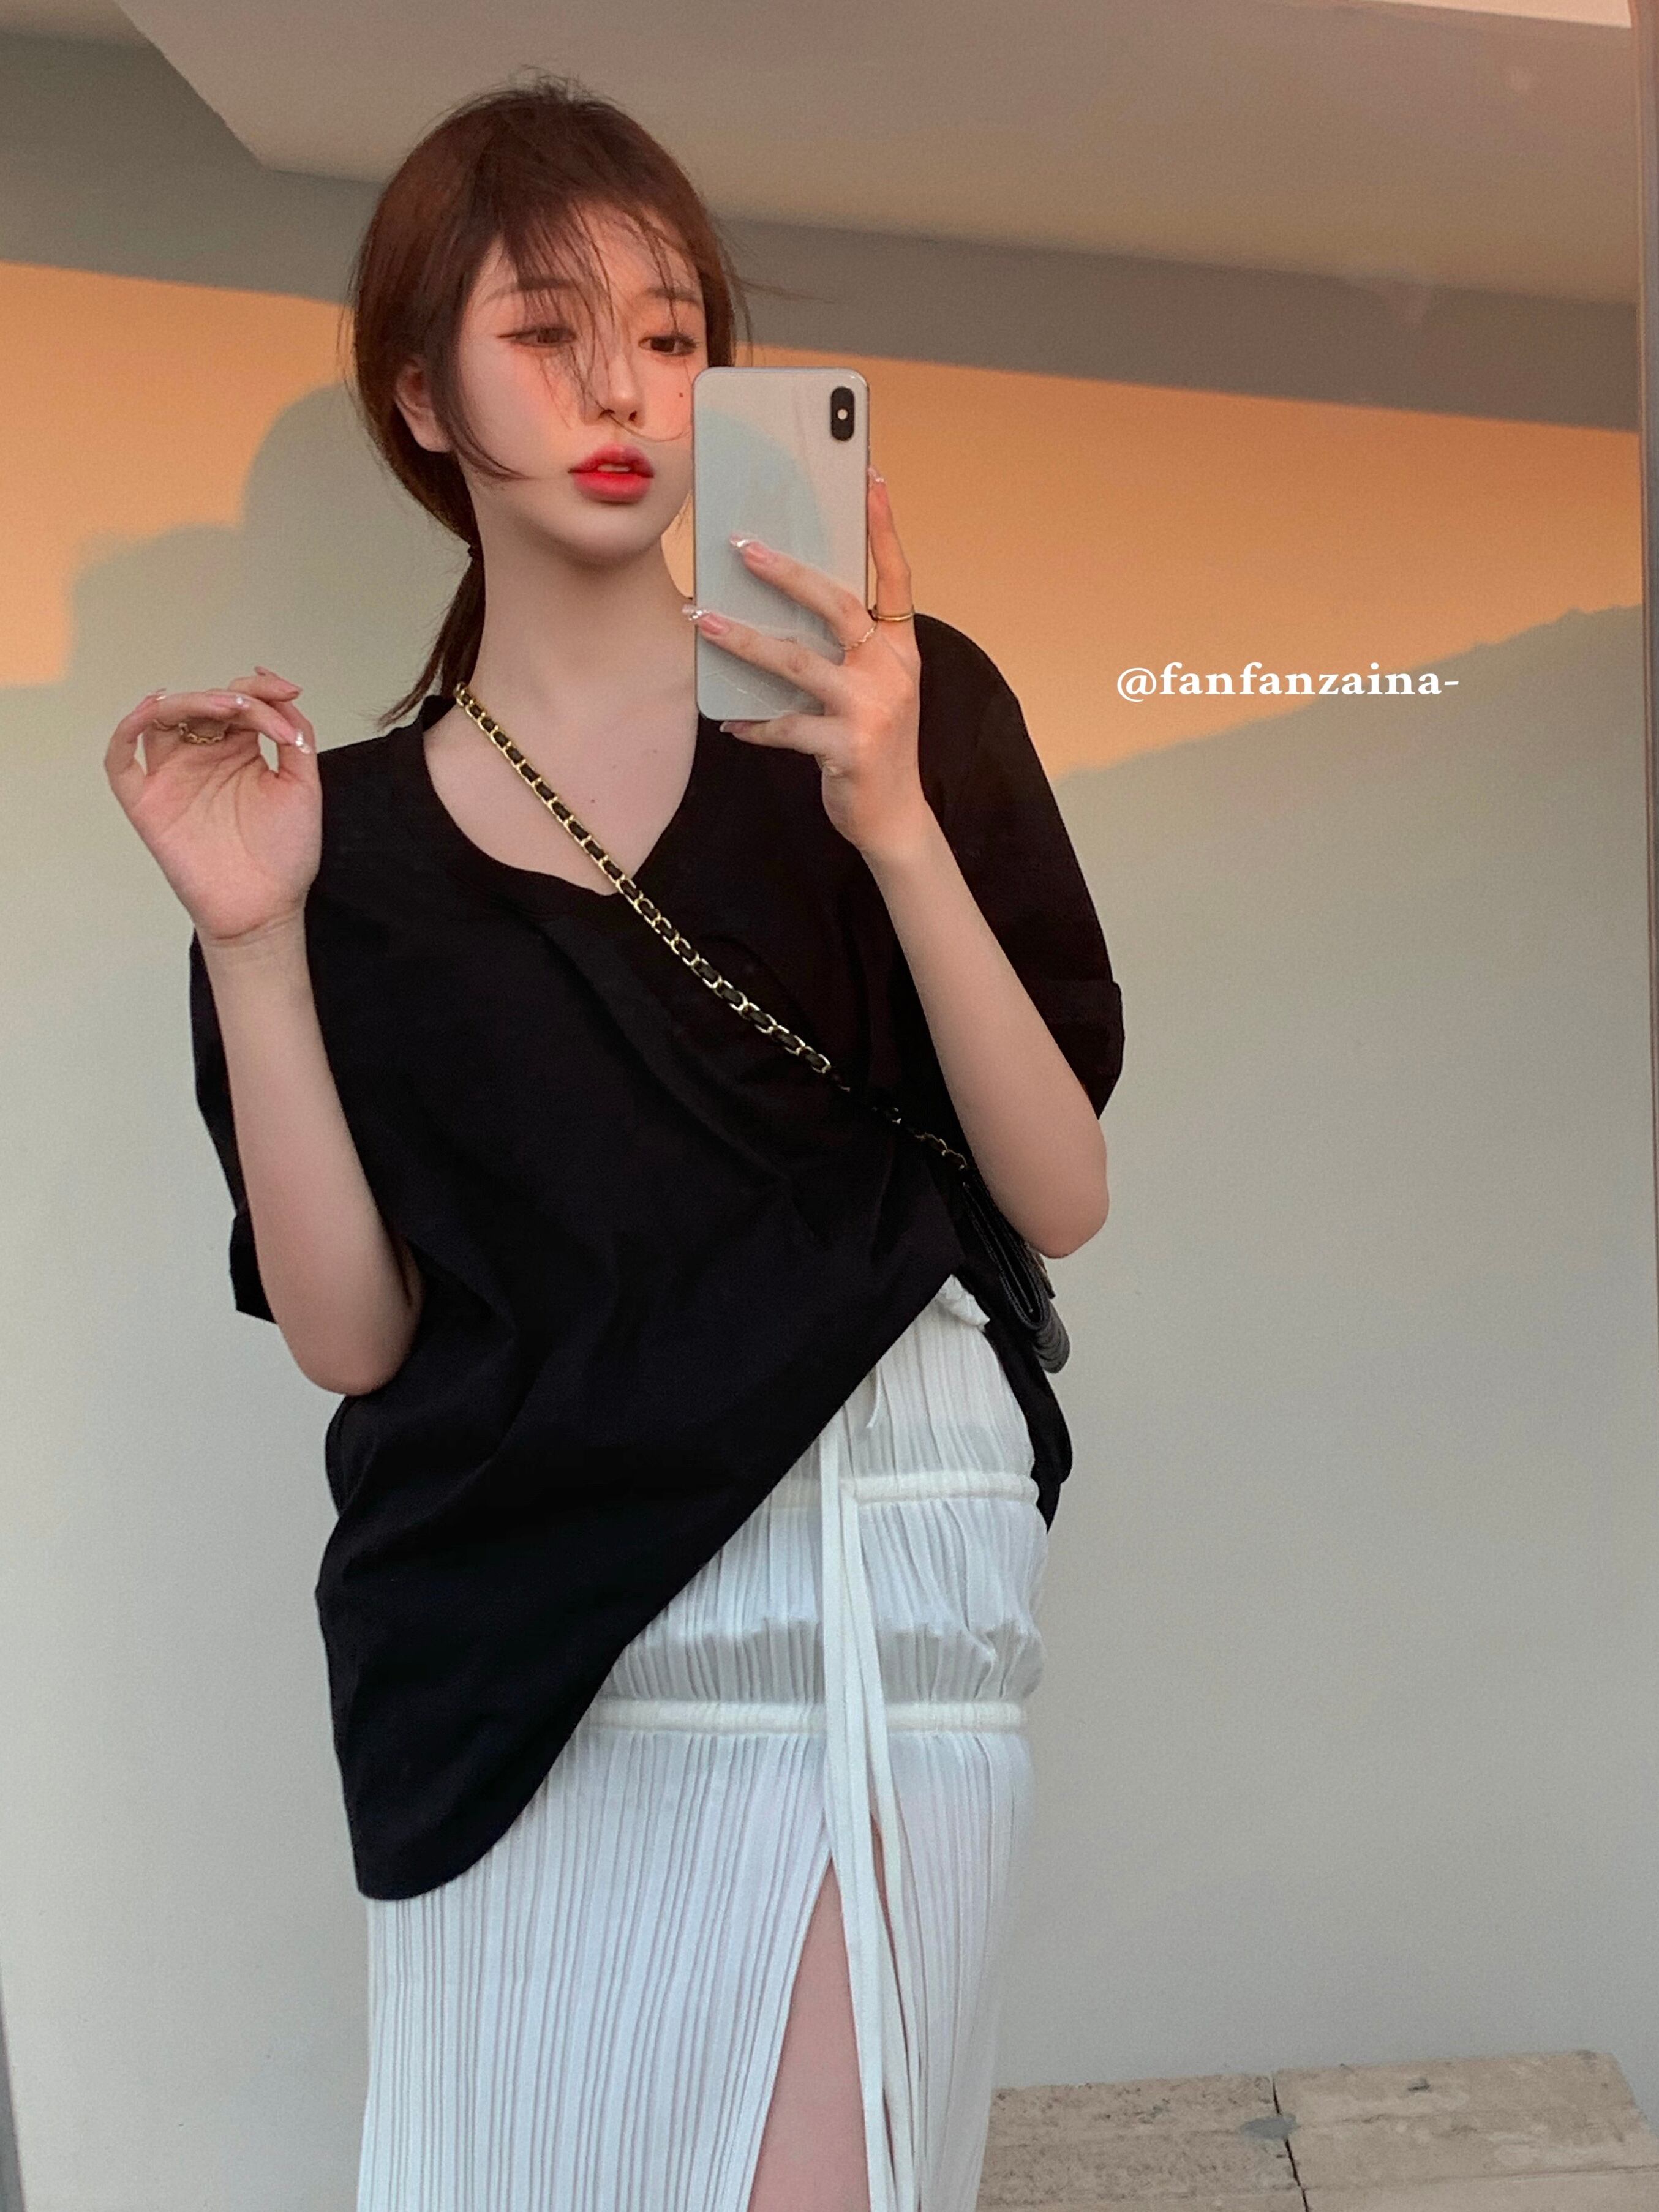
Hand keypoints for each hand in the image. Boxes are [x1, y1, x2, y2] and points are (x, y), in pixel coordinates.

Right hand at [104, 667, 320, 947]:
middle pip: (200, 705)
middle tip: (254, 708)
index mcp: (239, 751)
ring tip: (223, 708)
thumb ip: (296, 738)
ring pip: (160, 719)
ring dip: (187, 702)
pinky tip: (153, 710)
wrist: (265, 908)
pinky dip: (128, 729)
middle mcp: (202, 758)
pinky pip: (121, 759)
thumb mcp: (303, 786)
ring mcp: (172, 777)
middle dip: (229, 698)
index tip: (290, 692)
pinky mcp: (147, 803)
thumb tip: (282, 695)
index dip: (262, 691)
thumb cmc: (284, 855)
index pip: (239, 704)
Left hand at [687, 467, 929, 860]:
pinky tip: (729, 723)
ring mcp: (872, 710)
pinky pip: (785, 726)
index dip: (884, 527)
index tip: (869, 477)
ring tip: (701, 621)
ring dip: (744, 639)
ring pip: (799, 661)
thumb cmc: (874, 745)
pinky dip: (754, 724)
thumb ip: (847, 649)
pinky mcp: (847, 749)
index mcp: (901, 649)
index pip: (897, 576)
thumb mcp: (875, 689)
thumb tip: (786, 600)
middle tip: (741, 546)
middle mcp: (892, 672)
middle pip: (840, 605)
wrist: (895, 820)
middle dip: (788, 573)